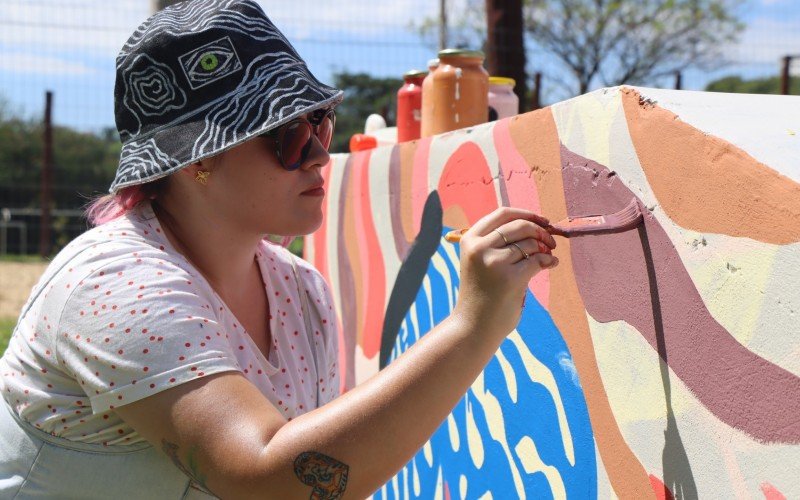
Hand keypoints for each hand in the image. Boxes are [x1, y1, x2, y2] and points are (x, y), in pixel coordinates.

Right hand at [452, 207, 557, 337]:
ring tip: (548, 256)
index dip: (527, 214)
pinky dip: (548, 260)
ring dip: (545, 248)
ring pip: (530, 243)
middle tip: (551, 241)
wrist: (473, 326)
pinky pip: (537, 260)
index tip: (543, 221)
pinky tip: (551, 263)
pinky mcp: (510, 278)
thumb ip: (498, 243)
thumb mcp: (480, 261)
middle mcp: (479, 248)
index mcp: (470, 239)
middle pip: (519, 225)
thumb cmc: (481, 293)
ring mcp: (494, 262)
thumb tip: (537, 225)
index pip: (502, 214)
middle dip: (541, 230)